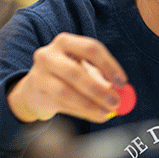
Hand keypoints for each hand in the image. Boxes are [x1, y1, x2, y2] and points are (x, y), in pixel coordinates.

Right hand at [7, 32, 127, 122]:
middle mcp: (49, 54)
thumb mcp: (84, 71)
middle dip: (99, 89)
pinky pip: (61, 104)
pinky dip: (82, 112)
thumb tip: (124, 93)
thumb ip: (102, 80)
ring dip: (90, 105)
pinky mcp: (36, 92)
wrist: (34, 89)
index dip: (109, 65)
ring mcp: (40, 73)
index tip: (122, 82)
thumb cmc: (65, 77)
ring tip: (106, 112)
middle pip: (76, 71)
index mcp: (66, 42)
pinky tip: (95, 115)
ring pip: (66, 92)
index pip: (91, 48)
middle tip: (116, 102)